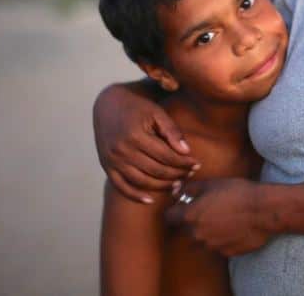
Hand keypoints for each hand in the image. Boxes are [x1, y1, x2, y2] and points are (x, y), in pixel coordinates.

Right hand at [93, 81, 197, 203]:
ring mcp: (112, 161)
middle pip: (156, 170)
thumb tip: (187, 152)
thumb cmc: (137, 107)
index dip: (184, 162)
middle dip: (177, 174)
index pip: (166, 156)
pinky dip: (136, 196)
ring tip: (177, 184)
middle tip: (190, 174)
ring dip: (162, 187)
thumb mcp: (157, 113)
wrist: (108, 104)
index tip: (197, 164)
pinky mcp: (106, 166)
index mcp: (135, 135)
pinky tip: (151, 200)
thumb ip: (172, 131)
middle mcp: (122, 150)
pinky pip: (121, 187)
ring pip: (142, 182)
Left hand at [166, 178, 273, 256]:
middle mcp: (197, 234)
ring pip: (200, 240)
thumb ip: (189, 188)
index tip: (181, 207)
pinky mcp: (225, 253)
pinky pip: (217, 247)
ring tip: (221, 219)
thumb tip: (176, 189)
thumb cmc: (237, 193)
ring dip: (205, 232)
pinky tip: (232, 228)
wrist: (263, 211)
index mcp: (190, 216)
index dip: (174, 211)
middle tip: (206, 210)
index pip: (169, 218)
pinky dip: (220, 240)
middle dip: (191, 221)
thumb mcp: (212, 184)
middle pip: (185, 230)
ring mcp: (211, 246)